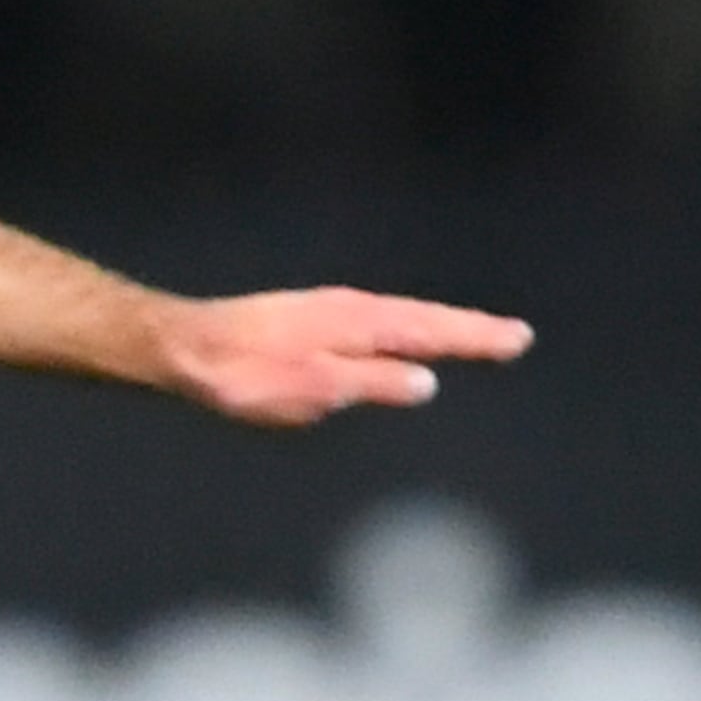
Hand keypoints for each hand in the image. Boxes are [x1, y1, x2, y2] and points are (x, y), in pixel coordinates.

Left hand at [160, 288, 532, 426]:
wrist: (183, 348)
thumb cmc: (239, 376)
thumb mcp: (307, 389)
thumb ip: (367, 384)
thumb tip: (425, 382)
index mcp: (355, 325)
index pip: (430, 332)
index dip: (474, 338)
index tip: (517, 340)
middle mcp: (349, 311)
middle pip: (422, 320)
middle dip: (469, 330)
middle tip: (516, 338)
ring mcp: (329, 313)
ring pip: (400, 319)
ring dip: (440, 328)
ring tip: (478, 338)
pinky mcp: (311, 323)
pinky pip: (375, 324)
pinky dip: (405, 330)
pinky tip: (405, 342)